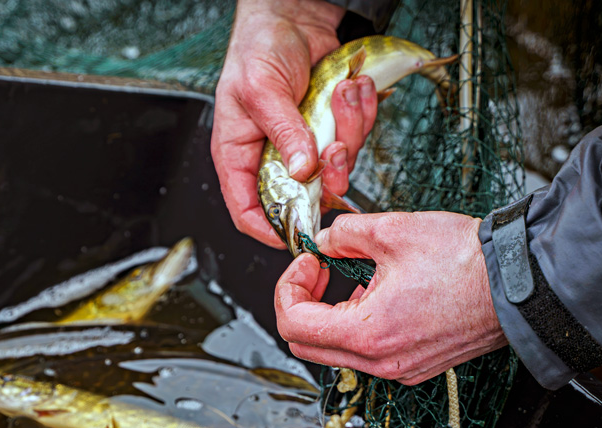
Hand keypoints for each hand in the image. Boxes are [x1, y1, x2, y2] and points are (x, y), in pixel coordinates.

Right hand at [211, 0, 377, 246]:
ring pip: (337, 167)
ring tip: (340, 92)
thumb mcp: (262, 89)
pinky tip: (351, 85)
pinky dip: (361, 112)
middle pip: (303, 196)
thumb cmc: (260, 47)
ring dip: (348, 130)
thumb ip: (283, 133)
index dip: (270, 228)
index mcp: (240, 154)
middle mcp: (273, 156)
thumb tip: (301, 172)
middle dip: (328, 174)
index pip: (247, 210)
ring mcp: (306, 144)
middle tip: (334, 147)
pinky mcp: (332, 129)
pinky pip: (356, 138)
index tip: (298, 232)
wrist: (295, 14)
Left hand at [274, 211, 508, 384]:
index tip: (306, 262)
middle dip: (301, 303)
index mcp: (369, 335)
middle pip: (305, 345)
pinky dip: (355, 325)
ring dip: (328, 314)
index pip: (292, 324)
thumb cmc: (468, 262)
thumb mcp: (392, 231)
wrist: (521, 284)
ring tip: (349, 277)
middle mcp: (381, 363)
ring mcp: (399, 369)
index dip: (288, 287)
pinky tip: (374, 293)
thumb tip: (323, 241)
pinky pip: (364, 353)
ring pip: (334, 351)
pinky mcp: (414, 366)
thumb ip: (343, 234)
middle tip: (318, 269)